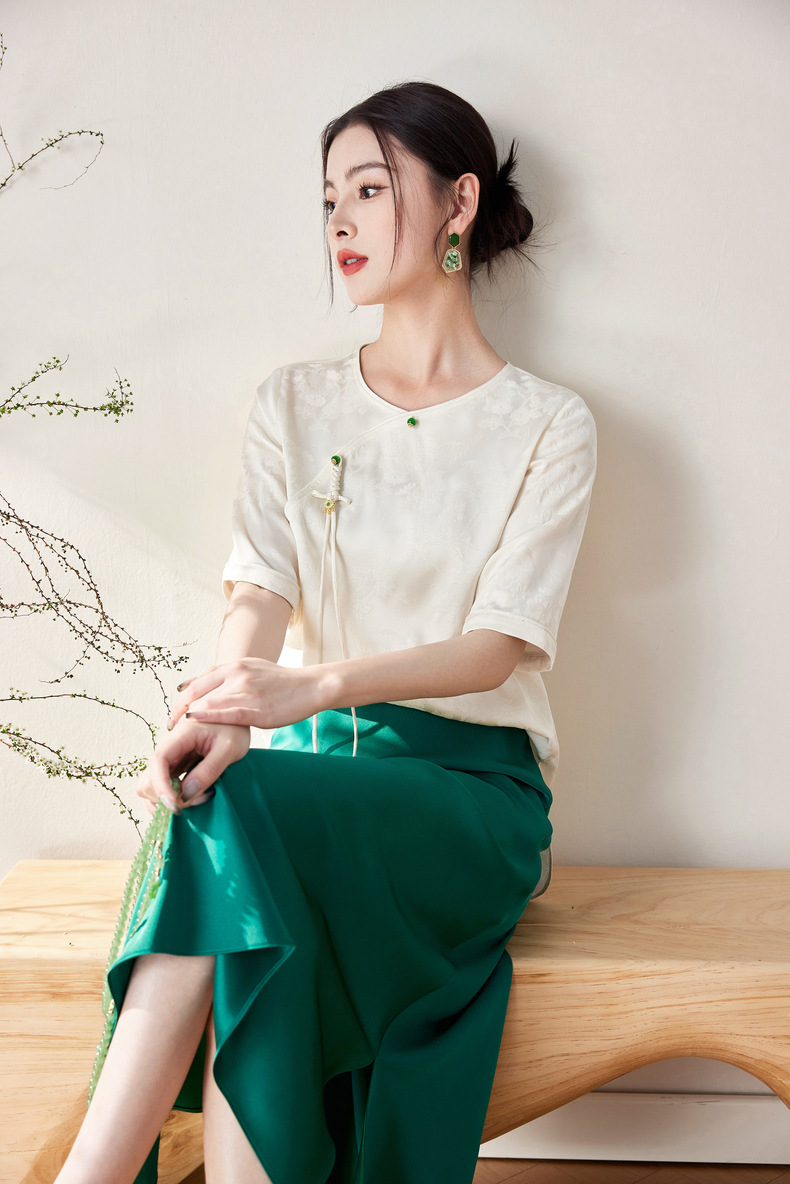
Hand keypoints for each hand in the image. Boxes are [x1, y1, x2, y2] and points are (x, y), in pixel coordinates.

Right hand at [136, 718, 250, 815]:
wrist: (237, 717)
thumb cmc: (235, 728)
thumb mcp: (229, 748)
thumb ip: (209, 770)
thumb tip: (185, 795)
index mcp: (181, 734)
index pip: (158, 761)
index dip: (161, 787)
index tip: (175, 806)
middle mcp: (168, 746)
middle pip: (149, 779)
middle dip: (169, 797)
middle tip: (202, 798)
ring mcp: (169, 758)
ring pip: (150, 786)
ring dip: (169, 799)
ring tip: (200, 797)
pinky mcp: (173, 766)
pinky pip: (160, 787)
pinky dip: (170, 798)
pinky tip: (193, 797)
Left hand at [167, 658, 328, 732]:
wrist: (312, 686)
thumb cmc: (284, 682)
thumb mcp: (255, 670)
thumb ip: (233, 676)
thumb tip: (213, 686)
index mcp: (236, 665)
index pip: (200, 680)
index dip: (183, 696)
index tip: (174, 709)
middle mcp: (237, 674)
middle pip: (198, 691)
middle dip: (179, 708)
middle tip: (169, 723)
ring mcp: (246, 690)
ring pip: (209, 702)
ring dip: (188, 717)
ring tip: (176, 731)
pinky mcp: (256, 708)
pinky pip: (227, 713)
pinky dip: (208, 716)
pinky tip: (195, 721)